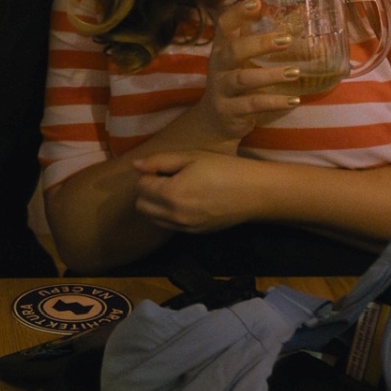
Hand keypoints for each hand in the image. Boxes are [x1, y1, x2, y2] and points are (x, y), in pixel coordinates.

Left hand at [131, 150, 260, 232]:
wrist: (255, 193)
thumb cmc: (224, 169)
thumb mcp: (192, 158)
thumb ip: (160, 161)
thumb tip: (135, 166)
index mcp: (171, 194)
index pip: (140, 187)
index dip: (149, 175)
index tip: (165, 168)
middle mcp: (174, 215)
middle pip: (141, 206)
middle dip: (147, 192)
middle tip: (167, 179)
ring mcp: (184, 227)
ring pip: (153, 219)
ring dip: (156, 205)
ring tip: (176, 190)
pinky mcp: (194, 233)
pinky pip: (169, 226)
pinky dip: (169, 215)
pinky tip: (187, 201)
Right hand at [192, 0, 301, 145]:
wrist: (214, 120)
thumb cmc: (233, 81)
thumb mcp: (237, 59)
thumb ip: (251, 38)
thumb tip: (281, 14)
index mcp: (222, 49)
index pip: (224, 25)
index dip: (238, 13)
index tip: (257, 2)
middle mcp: (218, 66)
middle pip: (234, 51)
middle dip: (259, 44)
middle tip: (286, 40)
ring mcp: (222, 89)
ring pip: (244, 79)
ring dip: (270, 75)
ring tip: (295, 72)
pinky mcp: (229, 111)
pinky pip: (252, 105)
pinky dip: (274, 102)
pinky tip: (293, 100)